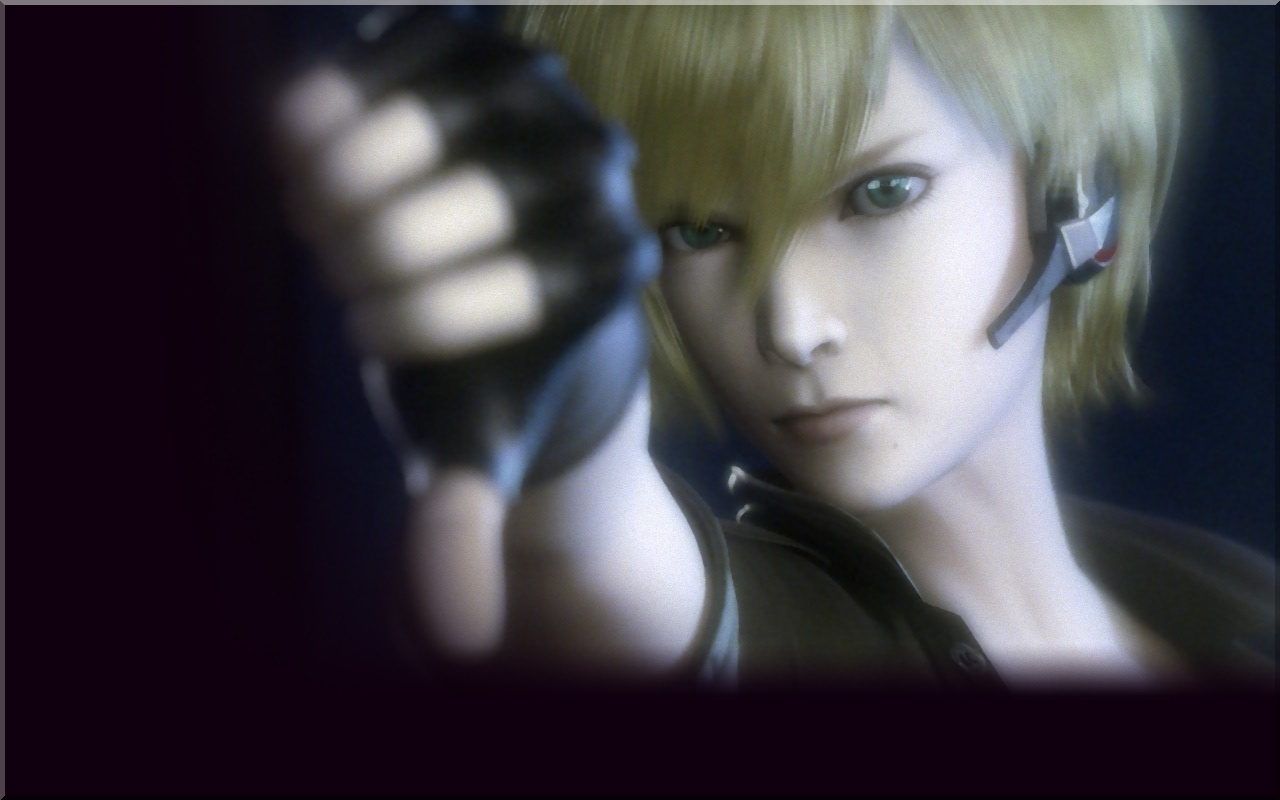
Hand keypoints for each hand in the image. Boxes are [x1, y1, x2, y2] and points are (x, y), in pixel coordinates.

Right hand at [273, 9, 659, 660]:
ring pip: (427, 120)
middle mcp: (601, 172)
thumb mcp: (478, 437)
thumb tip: (462, 640)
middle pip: (458, 206)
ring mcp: (548, 97)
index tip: (374, 330)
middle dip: (369, 253)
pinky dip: (338, 92)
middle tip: (343, 273)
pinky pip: (402, 51)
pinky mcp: (489, 47)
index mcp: (609, 271)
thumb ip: (466, 523)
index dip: (401, 323)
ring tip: (316, 213)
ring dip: (342, 176)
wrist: (494, 266)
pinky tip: (302, 138)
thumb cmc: (490, 360)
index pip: (487, 299)